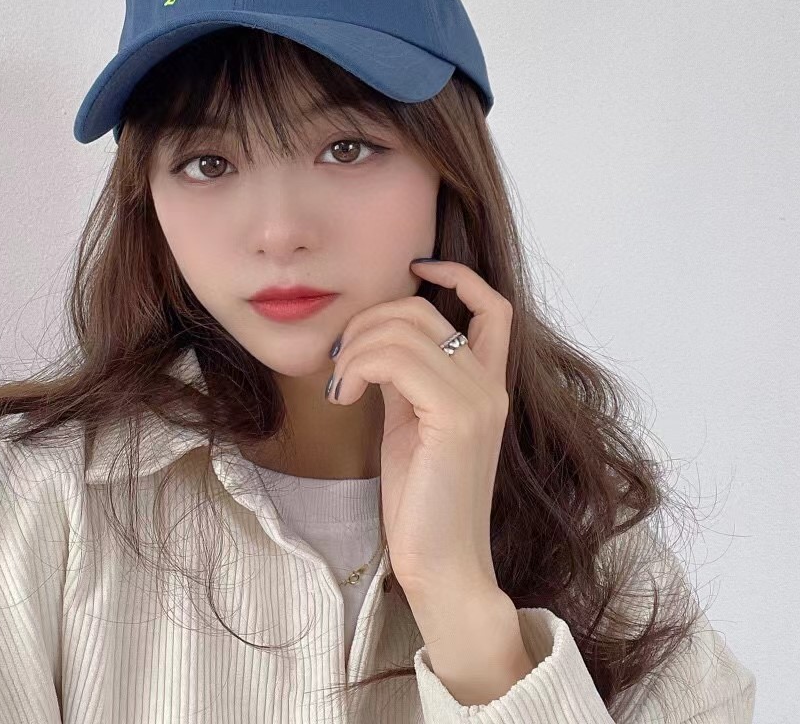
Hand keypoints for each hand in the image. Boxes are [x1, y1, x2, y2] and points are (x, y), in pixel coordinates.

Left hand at [326, 259, 512, 595]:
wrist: (443, 564)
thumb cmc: (423, 499)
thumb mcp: (411, 422)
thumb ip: (406, 378)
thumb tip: (375, 341)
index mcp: (486, 384)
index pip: (492, 308)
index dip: (456, 275)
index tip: (413, 268)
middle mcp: (490, 385)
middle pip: (423, 311)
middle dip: (368, 321)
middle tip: (340, 360)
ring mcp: (478, 399)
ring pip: (404, 330)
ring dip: (355, 348)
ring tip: (340, 385)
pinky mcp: (456, 418)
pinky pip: (397, 359)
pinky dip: (358, 367)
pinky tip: (344, 397)